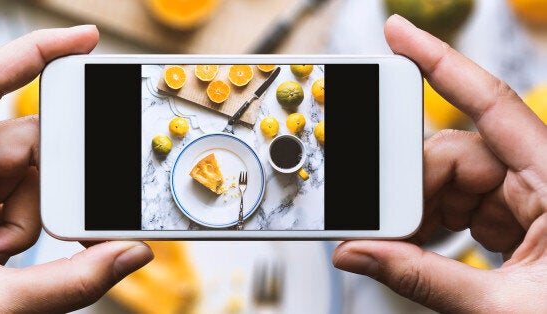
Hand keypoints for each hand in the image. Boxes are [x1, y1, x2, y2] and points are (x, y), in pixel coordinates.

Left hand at [0, 26, 152, 311]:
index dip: (35, 51)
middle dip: (50, 187)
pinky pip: (21, 202)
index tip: (84, 40)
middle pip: (24, 143)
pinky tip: (9, 259)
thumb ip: (70, 283)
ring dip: (35, 221)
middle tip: (56, 228)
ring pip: (28, 178)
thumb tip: (129, 253)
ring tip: (6, 261)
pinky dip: (31, 229)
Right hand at [333, 15, 545, 312]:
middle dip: (410, 185)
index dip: (440, 61)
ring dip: (418, 211)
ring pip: (453, 180)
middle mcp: (543, 179)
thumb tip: (360, 254)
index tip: (397, 35)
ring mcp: (529, 199)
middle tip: (379, 223)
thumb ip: (425, 280)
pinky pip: (462, 204)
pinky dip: (433, 223)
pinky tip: (422, 245)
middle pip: (458, 152)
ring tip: (401, 245)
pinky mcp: (517, 220)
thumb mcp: (503, 307)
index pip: (491, 103)